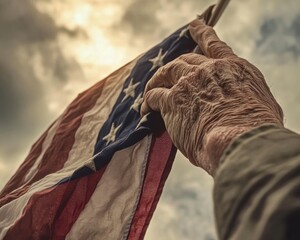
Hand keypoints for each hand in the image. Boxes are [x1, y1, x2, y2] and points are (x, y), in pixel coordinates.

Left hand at [141, 19, 282, 175]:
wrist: (240, 139)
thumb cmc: (256, 129)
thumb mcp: (261, 103)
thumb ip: (243, 95)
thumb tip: (236, 102)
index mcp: (233, 68)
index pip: (213, 45)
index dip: (202, 33)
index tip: (194, 25)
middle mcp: (209, 70)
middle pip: (184, 60)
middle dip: (173, 67)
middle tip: (165, 75)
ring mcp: (188, 83)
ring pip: (166, 73)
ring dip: (156, 81)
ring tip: (150, 91)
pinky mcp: (172, 100)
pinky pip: (154, 95)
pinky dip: (148, 101)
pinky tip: (145, 109)